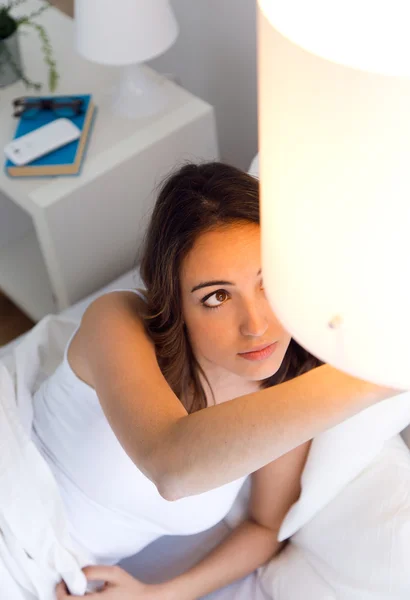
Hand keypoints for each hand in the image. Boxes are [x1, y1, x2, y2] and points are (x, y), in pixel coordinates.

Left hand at [56, 565, 179, 599]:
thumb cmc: (130, 588)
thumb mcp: (114, 574)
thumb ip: (95, 572)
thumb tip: (78, 574)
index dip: (60, 591)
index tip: (62, 581)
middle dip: (63, 595)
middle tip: (66, 585)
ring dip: (70, 599)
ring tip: (75, 590)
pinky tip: (84, 596)